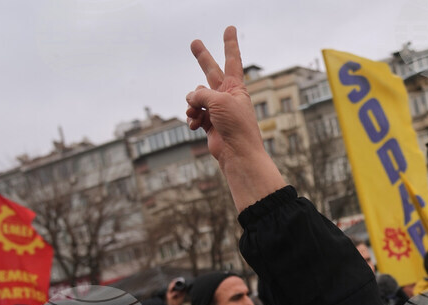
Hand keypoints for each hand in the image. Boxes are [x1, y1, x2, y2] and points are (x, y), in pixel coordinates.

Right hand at [186, 27, 262, 166]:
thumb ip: (201, 94)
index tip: (230, 28)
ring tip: (196, 114)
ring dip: (192, 105)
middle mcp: (226, 95)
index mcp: (236, 87)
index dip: (230, 44)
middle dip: (202, 58)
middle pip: (211, 71)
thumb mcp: (218, 101)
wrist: (238, 154)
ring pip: (195, 97)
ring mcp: (217, 109)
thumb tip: (190, 100)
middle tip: (194, 43)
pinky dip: (192, 119)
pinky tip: (195, 126)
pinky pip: (193, 114)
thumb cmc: (236, 126)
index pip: (232, 60)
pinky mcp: (209, 123)